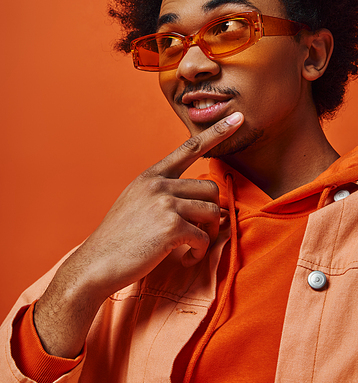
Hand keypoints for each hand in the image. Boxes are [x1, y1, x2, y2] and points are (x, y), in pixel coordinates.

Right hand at [33, 112, 242, 356]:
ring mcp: (165, 204)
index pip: (189, 148)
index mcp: (152, 176)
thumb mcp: (136, 202)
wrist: (96, 264)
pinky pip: (204, 237)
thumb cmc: (120, 238)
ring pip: (213, 211)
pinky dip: (199, 251)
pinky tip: (185, 258)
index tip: (237, 118)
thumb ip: (163, 193)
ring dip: (209, 233)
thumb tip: (199, 199)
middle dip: (212, 213)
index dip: (216, 132)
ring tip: (192, 246)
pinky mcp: (171, 227)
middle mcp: (159, 184)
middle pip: (211, 188)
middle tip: (200, 232)